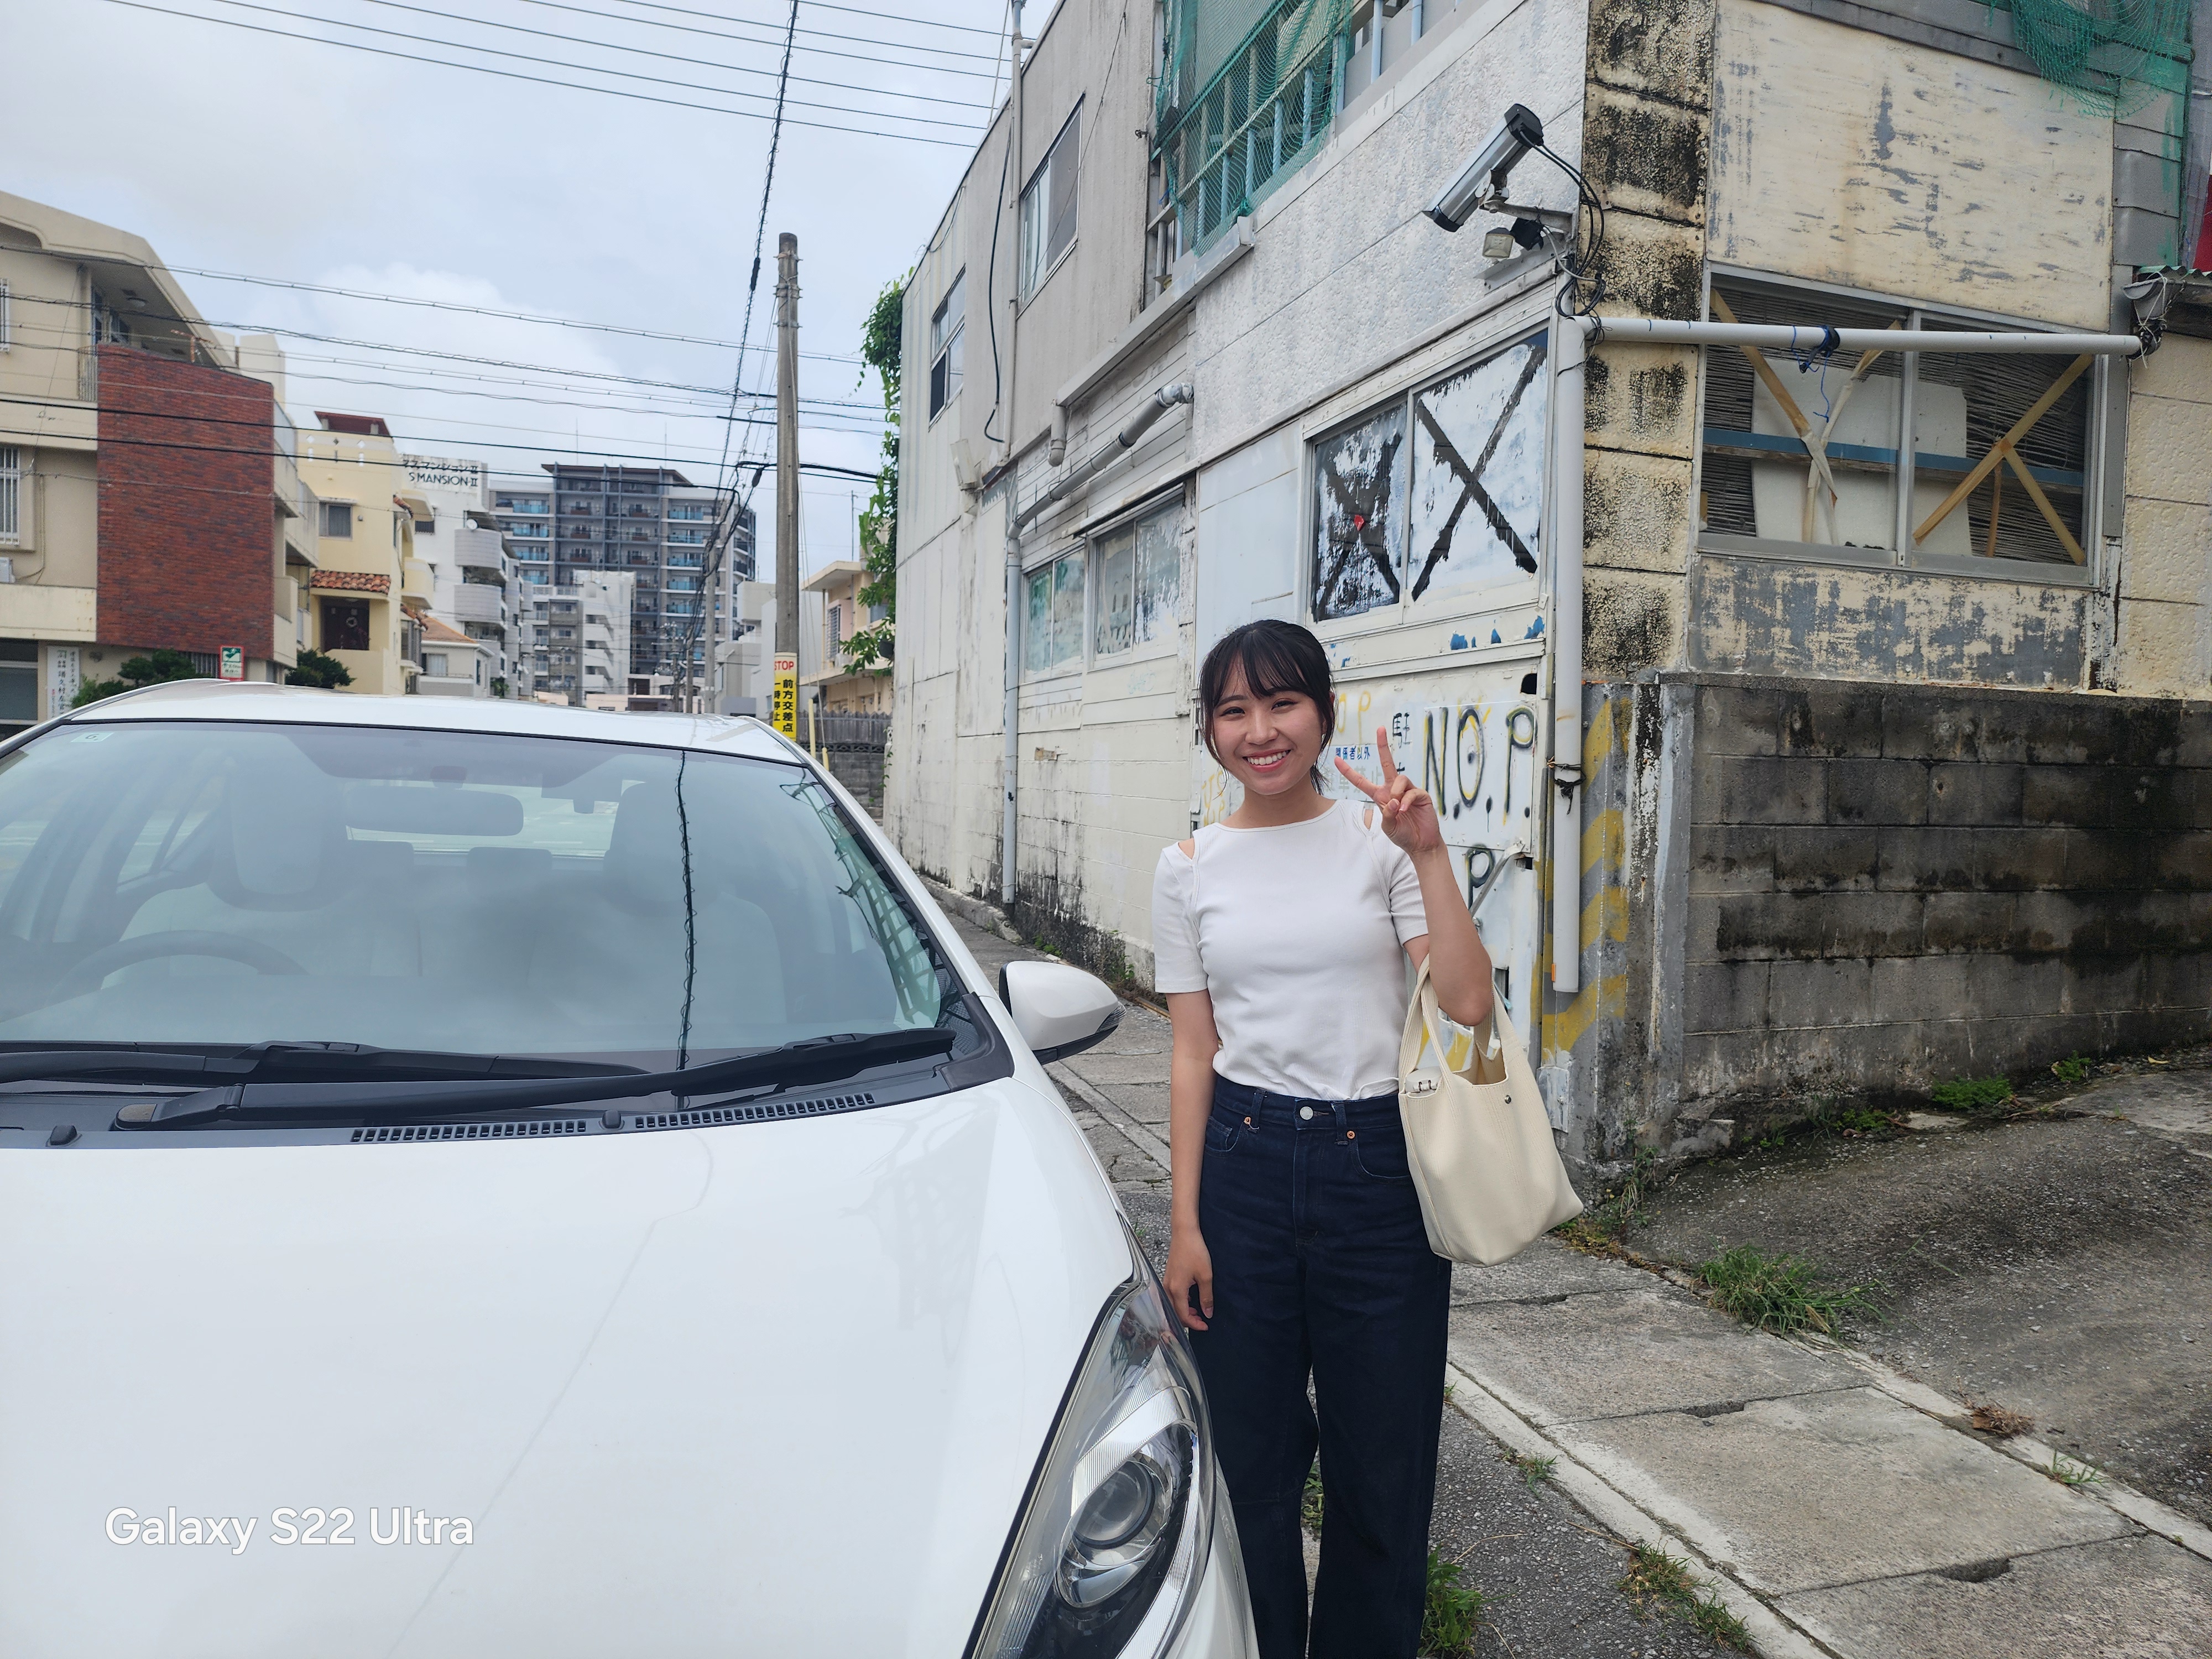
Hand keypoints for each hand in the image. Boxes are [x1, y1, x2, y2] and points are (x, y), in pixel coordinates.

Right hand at [1165, 1224, 1213, 1331]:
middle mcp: (1168, 1287)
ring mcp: (1167, 1281)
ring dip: (1184, 1311)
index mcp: (1177, 1289)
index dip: (1194, 1324)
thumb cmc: (1194, 1250)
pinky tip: (1191, 1300)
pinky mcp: (1169, 1276)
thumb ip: (1206, 1297)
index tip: (1206, 1326)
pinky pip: (1172, 1296)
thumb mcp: (1206, 1275)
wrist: (1185, 1232)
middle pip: (1175, 1312)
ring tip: (1198, 1312)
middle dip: (1188, 1320)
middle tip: (1202, 1321)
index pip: (1183, 1315)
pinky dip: (1180, 1302)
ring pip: (1172, 1304)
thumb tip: (1208, 1313)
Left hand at [1335, 726, 1443, 856]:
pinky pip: (1411, 791)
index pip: (1362, 782)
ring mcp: (1408, 790)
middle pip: (1387, 763)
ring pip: (1399, 778)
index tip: (1337, 759)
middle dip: (1383, 746)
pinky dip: (1406, 801)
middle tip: (1380, 729)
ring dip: (1396, 791)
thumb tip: (1392, 800)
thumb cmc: (1403, 834)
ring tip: (1397, 807)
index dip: (1349, 771)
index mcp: (1380, 796)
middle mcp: (1393, 789)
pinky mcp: (1421, 795)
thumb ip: (1386, 814)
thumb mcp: (1387, 827)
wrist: (1421, 843)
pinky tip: (1404, 810)